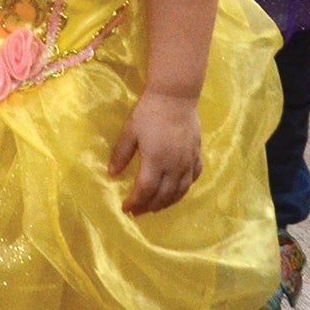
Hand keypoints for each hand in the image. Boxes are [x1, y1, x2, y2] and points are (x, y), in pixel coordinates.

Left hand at [109, 89, 203, 215]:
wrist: (176, 97)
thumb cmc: (149, 113)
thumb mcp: (129, 132)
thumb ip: (121, 154)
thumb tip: (111, 174)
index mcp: (155, 161)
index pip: (145, 191)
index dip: (136, 202)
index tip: (126, 209)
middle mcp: (174, 166)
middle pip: (163, 195)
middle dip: (150, 206)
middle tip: (139, 211)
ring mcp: (188, 161)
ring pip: (181, 190)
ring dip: (168, 202)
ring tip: (156, 207)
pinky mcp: (197, 154)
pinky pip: (194, 177)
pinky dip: (185, 188)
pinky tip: (178, 191)